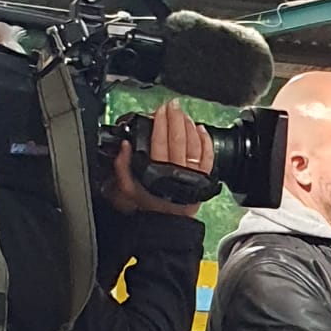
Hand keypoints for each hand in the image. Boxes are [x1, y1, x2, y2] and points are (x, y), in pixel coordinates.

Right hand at [106, 101, 214, 217]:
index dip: (160, 123)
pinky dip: (205, 141)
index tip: (159, 110)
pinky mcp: (203, 178)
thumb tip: (124, 146)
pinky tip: (200, 129)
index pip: (159, 141)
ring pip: (193, 145)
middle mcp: (176, 171)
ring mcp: (191, 175)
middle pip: (177, 139)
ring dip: (189, 126)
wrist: (167, 224)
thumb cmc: (149, 206)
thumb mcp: (128, 189)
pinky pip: (208, 157)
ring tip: (183, 115)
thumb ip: (122, 166)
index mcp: (156, 172)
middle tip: (172, 105)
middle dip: (175, 118)